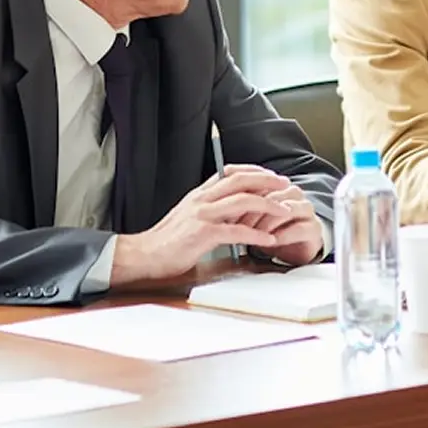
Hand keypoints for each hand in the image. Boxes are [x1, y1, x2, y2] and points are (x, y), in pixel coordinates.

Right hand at [110, 166, 313, 285]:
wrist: (142, 255)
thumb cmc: (166, 240)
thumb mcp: (189, 215)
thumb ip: (210, 208)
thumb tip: (234, 207)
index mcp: (199, 193)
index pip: (231, 172)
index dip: (254, 171)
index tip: (271, 176)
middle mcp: (202, 199)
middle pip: (241, 180)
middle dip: (267, 181)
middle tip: (285, 185)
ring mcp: (202, 215)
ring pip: (243, 201)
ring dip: (268, 205)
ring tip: (284, 211)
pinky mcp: (202, 235)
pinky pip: (236, 231)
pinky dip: (256, 234)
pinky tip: (269, 239)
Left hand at [233, 175, 324, 265]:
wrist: (295, 248)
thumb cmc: (270, 231)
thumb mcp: (252, 218)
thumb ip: (241, 207)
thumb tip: (220, 205)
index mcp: (277, 186)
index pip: (260, 183)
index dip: (243, 196)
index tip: (228, 211)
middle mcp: (293, 194)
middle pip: (272, 196)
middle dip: (252, 212)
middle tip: (237, 226)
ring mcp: (305, 209)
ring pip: (285, 209)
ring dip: (266, 224)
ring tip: (253, 235)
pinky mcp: (313, 228)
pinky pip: (299, 228)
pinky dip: (282, 236)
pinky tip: (270, 243)